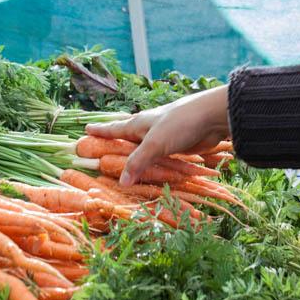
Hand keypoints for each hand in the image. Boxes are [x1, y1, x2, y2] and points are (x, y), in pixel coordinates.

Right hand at [85, 85, 229, 185]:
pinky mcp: (179, 144)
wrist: (213, 117)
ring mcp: (165, 136)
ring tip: (125, 152)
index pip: (115, 128)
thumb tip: (121, 182)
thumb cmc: (180, 124)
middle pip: (129, 134)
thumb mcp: (155, 143)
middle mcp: (150, 128)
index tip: (86, 129)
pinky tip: (154, 163)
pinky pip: (161, 155)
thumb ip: (138, 162)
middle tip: (102, 138)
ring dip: (136, 151)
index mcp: (140, 123)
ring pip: (145, 146)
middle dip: (116, 137)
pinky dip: (155, 160)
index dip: (101, 130)